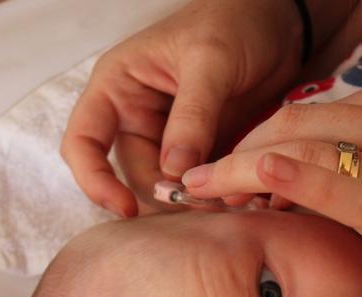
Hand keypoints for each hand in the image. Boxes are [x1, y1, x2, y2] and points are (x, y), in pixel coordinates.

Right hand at [61, 0, 302, 216]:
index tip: (125, 209)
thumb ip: (193, 115)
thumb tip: (174, 172)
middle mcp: (139, 115)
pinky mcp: (204, 147)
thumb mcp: (211, 62)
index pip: (84, 142)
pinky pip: (201, 180)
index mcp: (119, 87)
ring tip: (226, 198)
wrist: (277, 23)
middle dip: (164, 195)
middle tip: (204, 202)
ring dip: (193, 198)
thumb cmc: (234, 22)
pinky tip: (238, 195)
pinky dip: (215, 192)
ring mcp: (172, 135)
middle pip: (136, 174)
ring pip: (170, 183)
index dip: (95, 180)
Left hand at [182, 73, 361, 296]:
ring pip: (305, 149)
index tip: (234, 163)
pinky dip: (287, 178)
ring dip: (239, 168)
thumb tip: (315, 179)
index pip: (320, 112)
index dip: (266, 137)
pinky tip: (248, 175)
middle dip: (239, 149)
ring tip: (197, 189)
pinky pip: (338, 187)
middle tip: (198, 177)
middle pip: (301, 123)